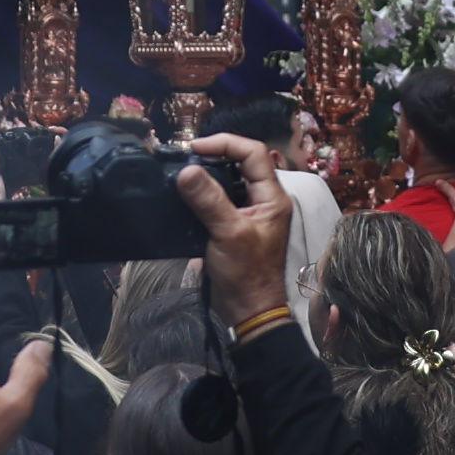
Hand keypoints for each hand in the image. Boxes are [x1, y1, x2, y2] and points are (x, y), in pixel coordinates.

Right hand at [178, 131, 296, 324]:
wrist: (248, 311)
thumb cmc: (246, 273)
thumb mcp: (228, 233)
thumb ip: (209, 200)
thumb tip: (186, 170)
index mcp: (272, 197)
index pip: (253, 153)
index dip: (225, 144)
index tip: (195, 148)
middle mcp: (263, 200)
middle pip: (241, 163)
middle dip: (214, 156)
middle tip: (185, 158)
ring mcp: (249, 213)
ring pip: (229, 181)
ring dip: (207, 175)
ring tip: (182, 173)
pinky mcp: (234, 226)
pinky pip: (220, 200)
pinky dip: (203, 194)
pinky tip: (184, 195)